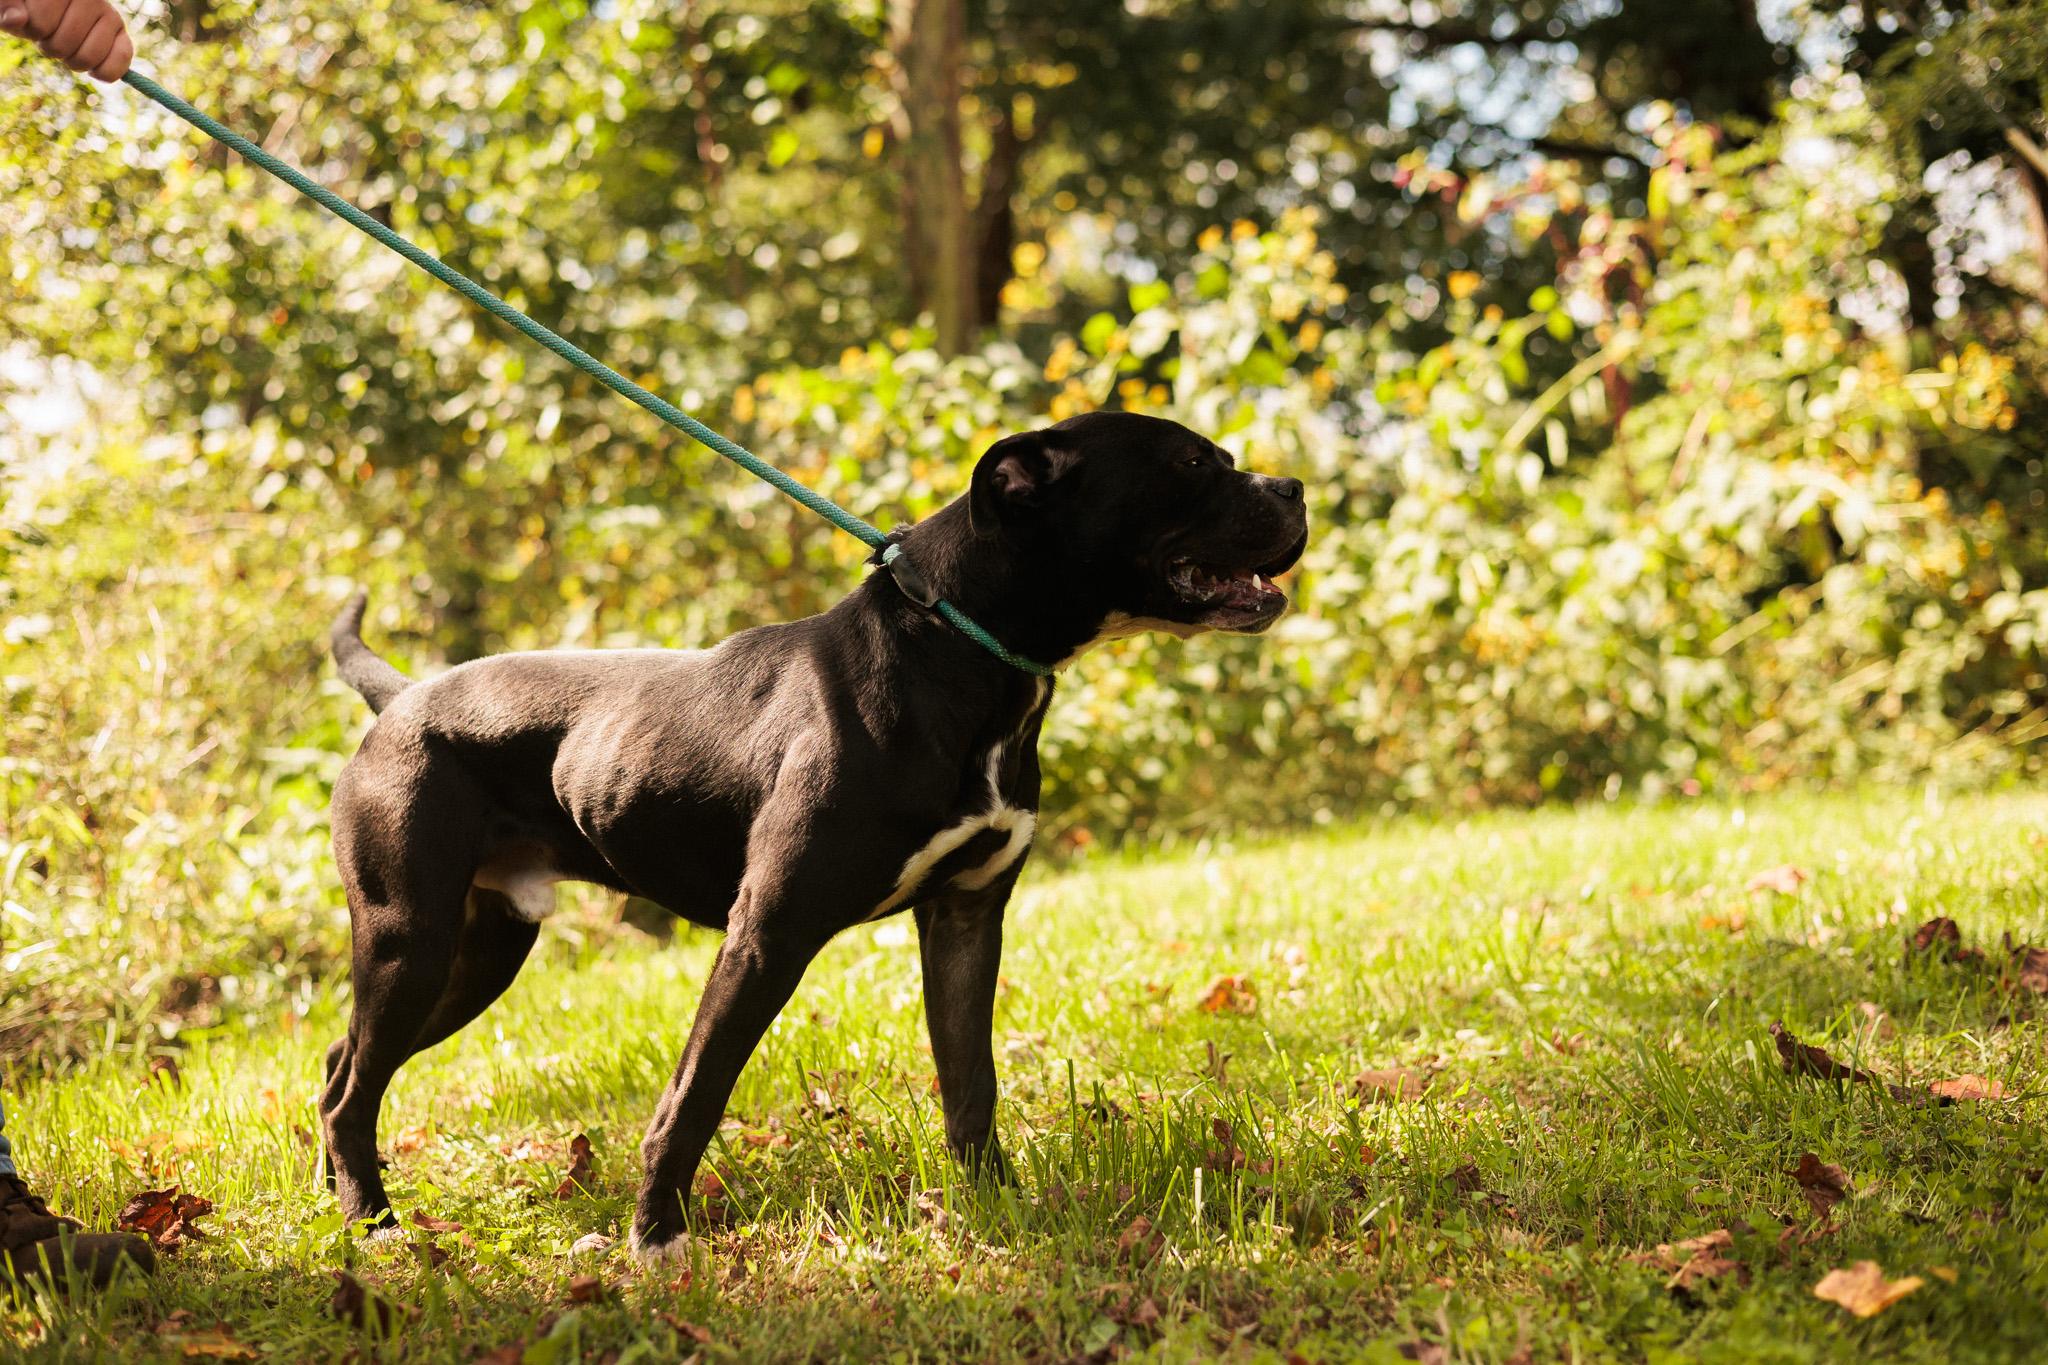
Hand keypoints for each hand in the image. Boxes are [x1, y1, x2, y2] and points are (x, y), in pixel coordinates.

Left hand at [0, 0, 132, 81]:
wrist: (54, 11)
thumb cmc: (30, 7)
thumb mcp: (12, 3)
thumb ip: (6, 6)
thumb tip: (16, 20)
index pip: (42, 22)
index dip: (34, 31)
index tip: (34, 21)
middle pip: (65, 42)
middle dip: (52, 48)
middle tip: (51, 37)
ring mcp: (110, 14)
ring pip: (88, 56)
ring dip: (73, 62)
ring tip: (68, 48)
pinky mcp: (122, 33)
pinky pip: (120, 61)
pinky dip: (105, 73)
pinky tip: (93, 69)